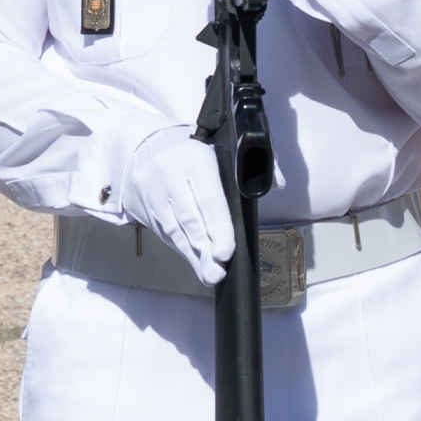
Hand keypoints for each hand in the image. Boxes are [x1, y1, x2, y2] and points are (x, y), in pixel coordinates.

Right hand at [109, 123, 235, 284]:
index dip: (217, 227)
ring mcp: (152, 192)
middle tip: (218, 271)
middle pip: (189, 218)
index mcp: (194, 158)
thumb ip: (250, 165)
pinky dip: (182, 249)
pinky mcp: (143, 208)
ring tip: (210, 274)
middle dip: (205, 248)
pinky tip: (196, 261)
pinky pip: (164, 233)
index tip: (225, 252)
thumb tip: (277, 182)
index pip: (208, 197)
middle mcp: (169, 175)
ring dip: (193, 255)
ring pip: (174, 230)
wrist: (146, 146)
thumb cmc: (194, 153)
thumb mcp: (222, 149)